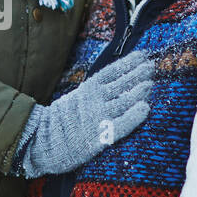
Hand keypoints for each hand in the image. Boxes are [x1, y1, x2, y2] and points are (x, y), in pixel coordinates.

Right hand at [14, 52, 154, 176]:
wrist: (44, 140)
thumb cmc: (62, 120)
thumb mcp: (77, 97)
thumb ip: (95, 90)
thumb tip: (116, 81)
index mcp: (88, 88)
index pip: (113, 71)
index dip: (129, 62)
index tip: (142, 55)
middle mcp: (94, 99)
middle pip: (122, 83)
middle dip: (138, 73)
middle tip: (151, 67)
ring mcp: (99, 116)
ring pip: (124, 100)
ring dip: (139, 91)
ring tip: (150, 83)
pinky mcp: (101, 135)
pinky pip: (122, 124)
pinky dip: (134, 116)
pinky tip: (145, 108)